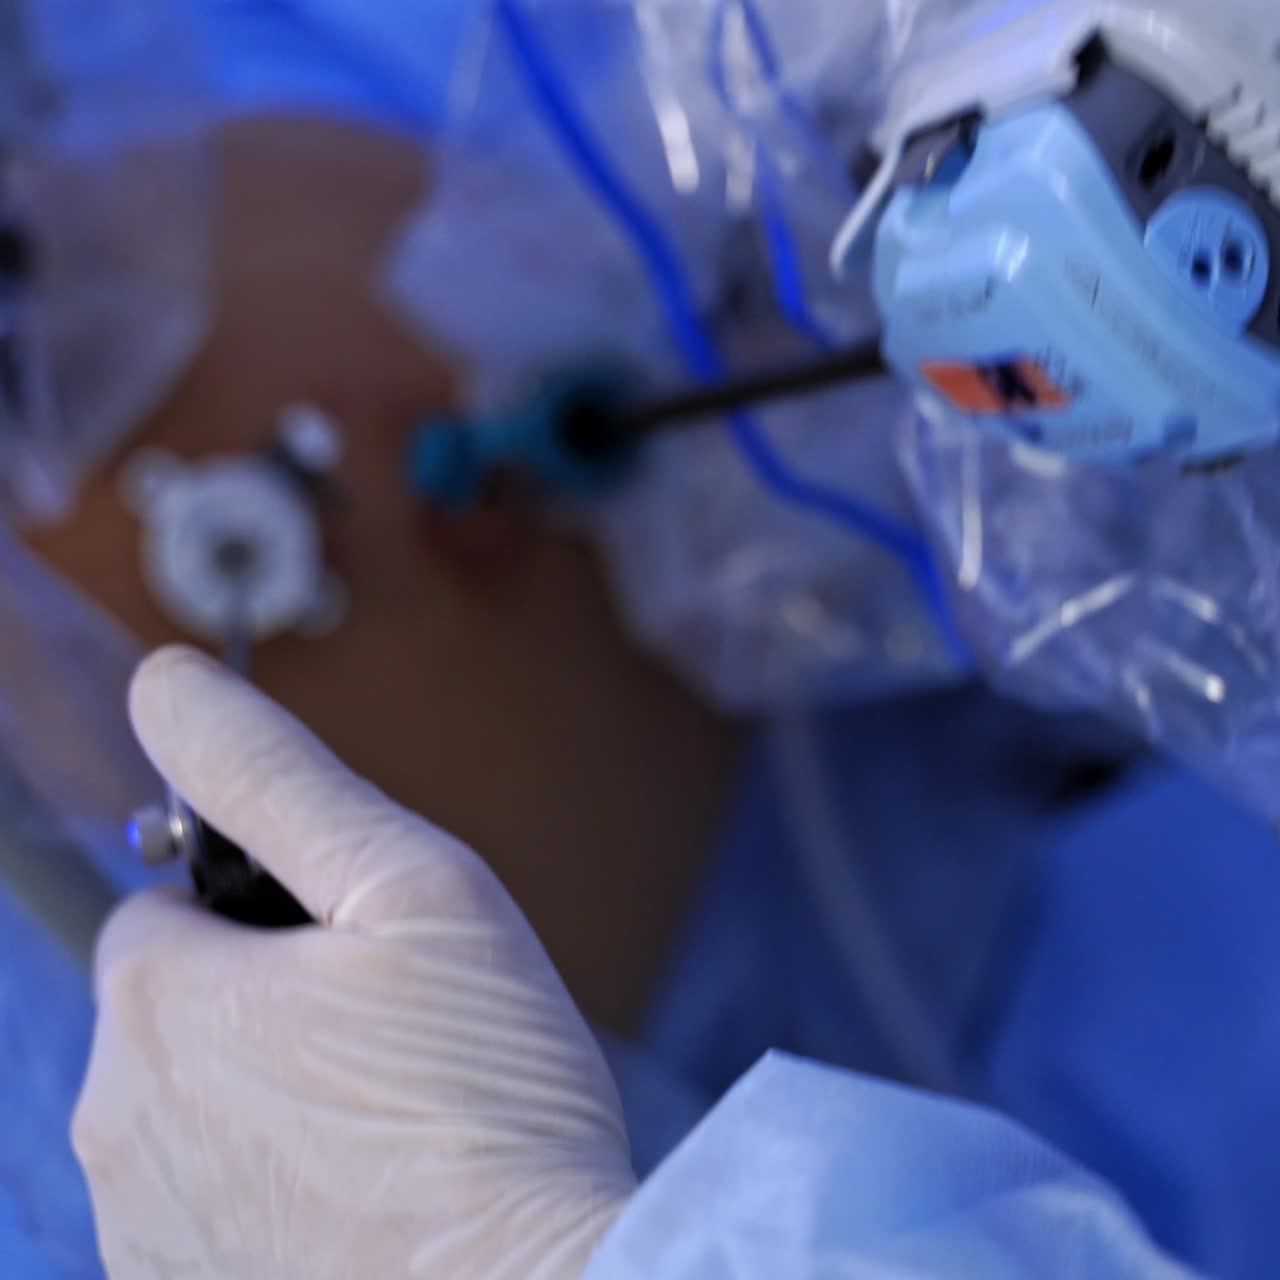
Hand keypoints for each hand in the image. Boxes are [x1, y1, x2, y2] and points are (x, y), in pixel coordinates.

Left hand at [72, 647, 635, 1278]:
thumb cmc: (489, 1096)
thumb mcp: (412, 888)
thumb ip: (280, 778)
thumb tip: (168, 682)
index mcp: (158, 1000)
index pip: (168, 903)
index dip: (268, 910)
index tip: (355, 951)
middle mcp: (118, 1124)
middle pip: (180, 1008)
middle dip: (266, 999)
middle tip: (394, 1032)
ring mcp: (146, 1233)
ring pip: (196, 1109)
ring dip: (272, 1094)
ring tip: (395, 1120)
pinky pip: (214, 1204)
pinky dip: (275, 1187)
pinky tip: (372, 1200)